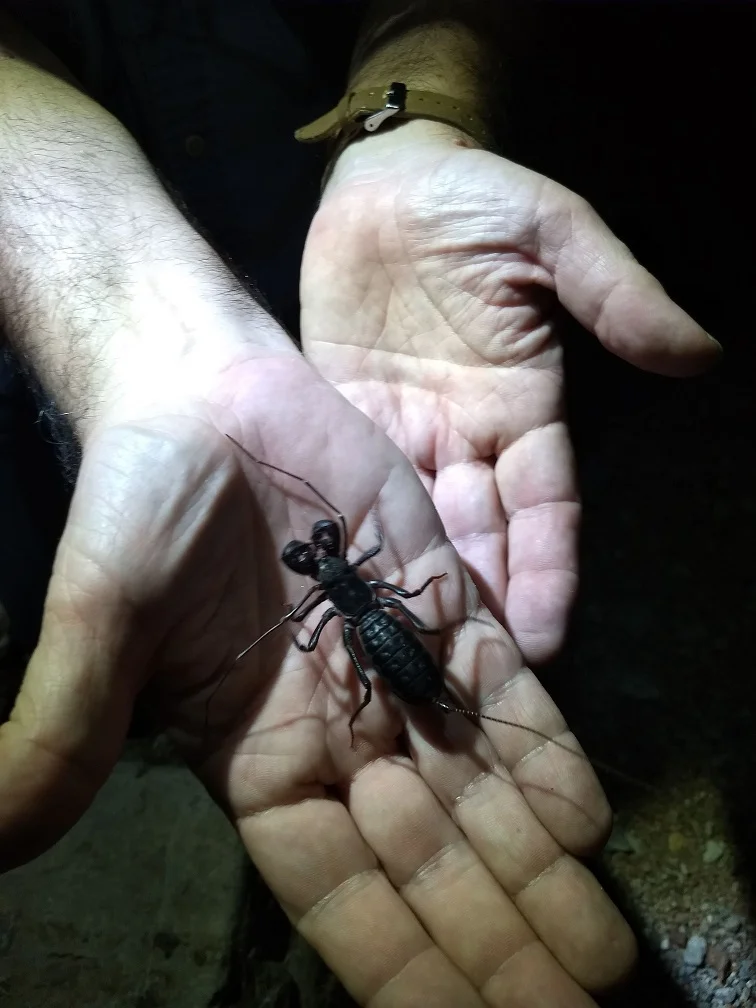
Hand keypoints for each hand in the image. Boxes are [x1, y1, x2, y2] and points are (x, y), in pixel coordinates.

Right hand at [0, 351, 634, 1005]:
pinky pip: (500, 692)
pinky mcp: (441, 603)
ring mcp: (394, 669)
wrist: (204, 393)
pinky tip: (586, 819)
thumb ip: (67, 725)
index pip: (341, 889)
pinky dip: (542, 755)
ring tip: (598, 942)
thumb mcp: (100, 617)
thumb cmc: (138, 500)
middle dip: (498, 932)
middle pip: (428, 856)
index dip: (406, 962)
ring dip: (536, 863)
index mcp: (257, 758)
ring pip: (475, 786)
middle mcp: (337, 732)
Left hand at [301, 119, 719, 663]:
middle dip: (481, 601)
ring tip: (407, 653)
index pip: (545, 505)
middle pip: (479, 534)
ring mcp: (402, 433)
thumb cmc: (473, 202)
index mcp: (522, 407)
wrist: (381, 184)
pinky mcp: (341, 418)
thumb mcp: (553, 233)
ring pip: (414, 525)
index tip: (548, 633)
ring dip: (417, 585)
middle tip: (468, 676)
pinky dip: (351, 536)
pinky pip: (346, 486)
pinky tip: (344, 587)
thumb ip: (615, 291)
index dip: (548, 566)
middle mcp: (465, 437)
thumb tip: (698, 350)